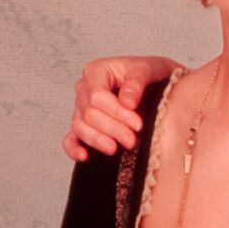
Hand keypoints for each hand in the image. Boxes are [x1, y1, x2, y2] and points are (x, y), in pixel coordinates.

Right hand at [61, 56, 181, 160]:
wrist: (158, 85)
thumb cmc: (151, 75)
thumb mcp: (149, 71)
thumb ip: (137, 82)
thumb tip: (127, 102)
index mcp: (96, 71)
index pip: (97, 96)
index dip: (116, 113)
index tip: (138, 125)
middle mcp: (84, 88)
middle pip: (89, 114)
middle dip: (112, 129)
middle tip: (132, 141)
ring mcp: (81, 108)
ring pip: (80, 127)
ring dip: (98, 140)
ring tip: (116, 149)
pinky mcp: (83, 125)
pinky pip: (70, 139)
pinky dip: (74, 149)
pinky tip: (85, 156)